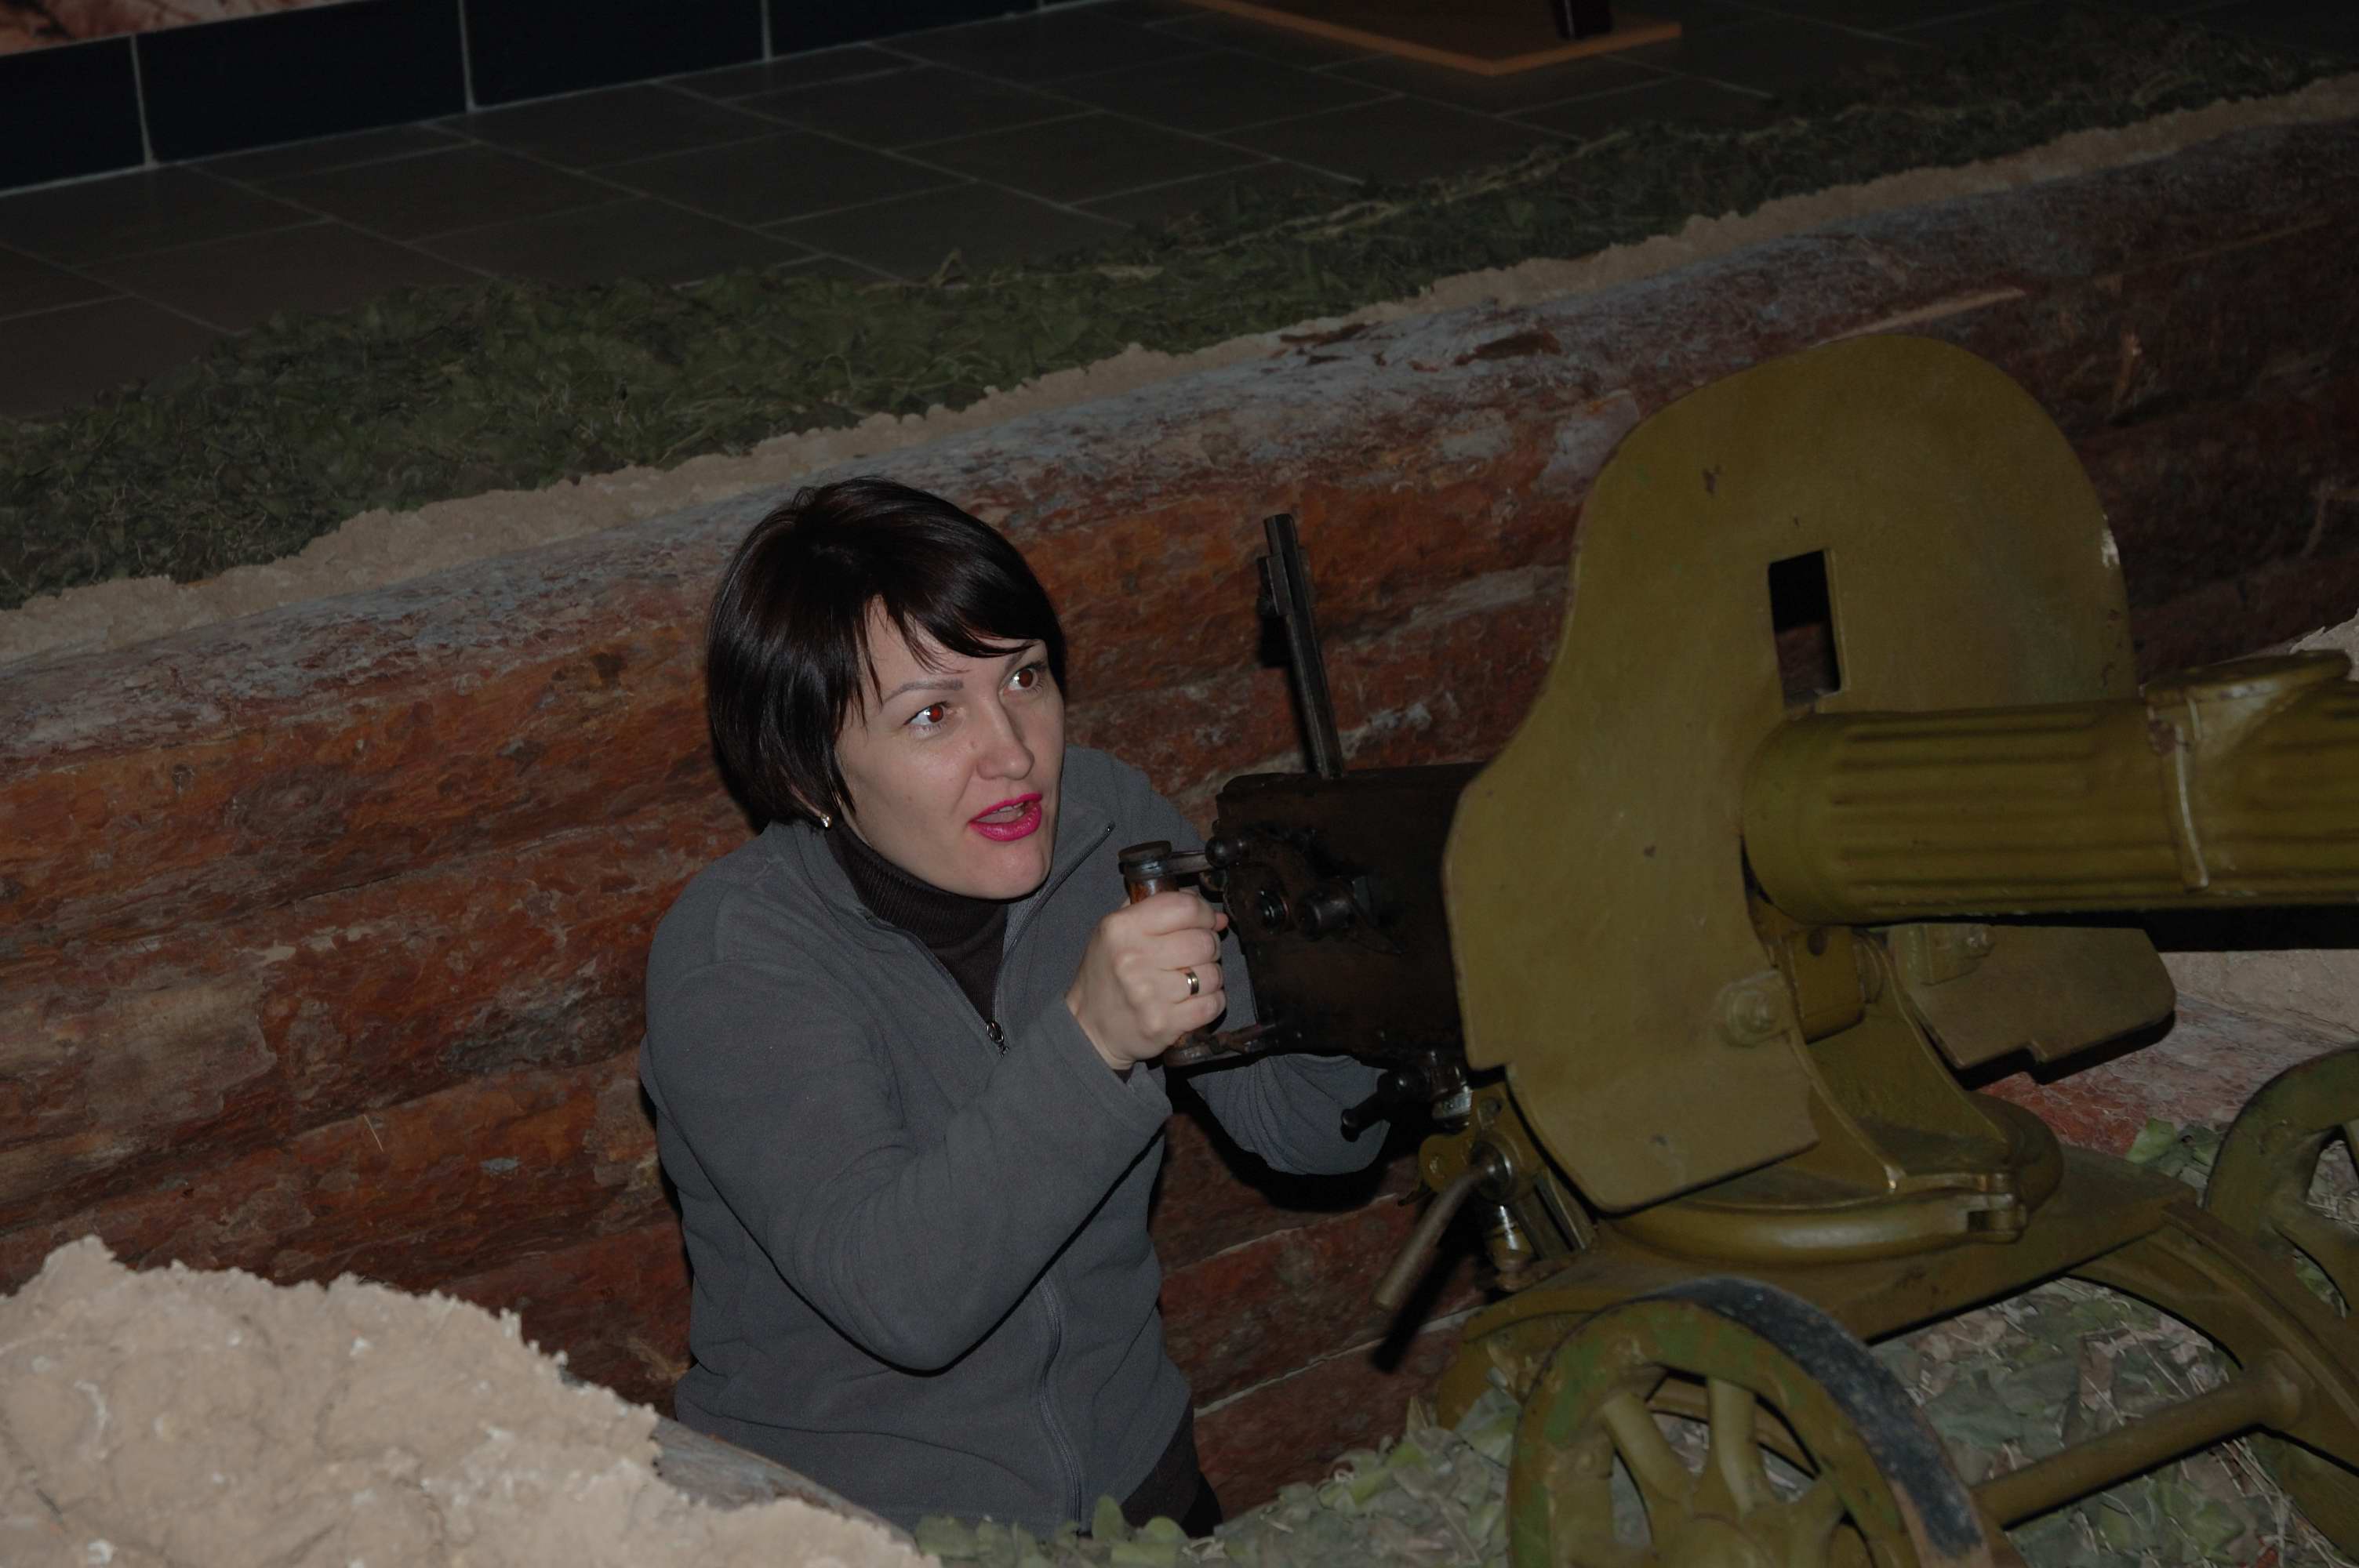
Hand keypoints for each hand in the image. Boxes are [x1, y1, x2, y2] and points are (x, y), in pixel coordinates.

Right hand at [1066, 891, 1228, 1070]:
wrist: (1089, 1026)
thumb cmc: (1109, 973)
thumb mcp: (1118, 930)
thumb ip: (1160, 909)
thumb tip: (1217, 917)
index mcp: (1122, 928)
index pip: (1186, 907)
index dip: (1204, 913)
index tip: (1205, 922)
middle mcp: (1133, 958)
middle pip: (1204, 942)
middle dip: (1208, 947)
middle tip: (1194, 956)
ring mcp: (1148, 994)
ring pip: (1213, 974)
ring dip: (1209, 977)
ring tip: (1191, 980)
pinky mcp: (1163, 1023)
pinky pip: (1213, 1004)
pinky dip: (1211, 1002)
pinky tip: (1193, 1001)